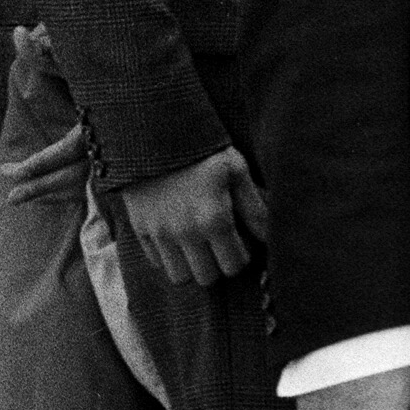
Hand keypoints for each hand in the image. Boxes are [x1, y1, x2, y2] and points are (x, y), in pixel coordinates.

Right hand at [118, 146, 263, 285]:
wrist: (157, 132)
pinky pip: (156, 261)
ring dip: (192, 265)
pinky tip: (178, 235)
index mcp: (213, 219)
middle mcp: (185, 233)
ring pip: (179, 276)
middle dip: (218, 265)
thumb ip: (254, 207)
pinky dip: (168, 255)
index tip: (242, 241)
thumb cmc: (205, 150)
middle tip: (221, 245)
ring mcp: (160, 233)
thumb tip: (269, 235)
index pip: (233, 266)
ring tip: (199, 244)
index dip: (242, 256)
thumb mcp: (237, 170)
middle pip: (207, 278)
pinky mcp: (140, 228)